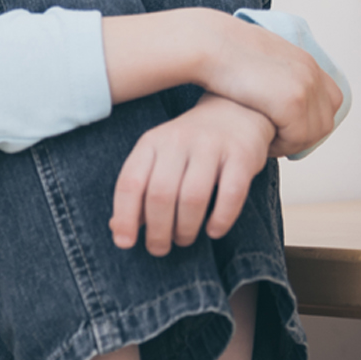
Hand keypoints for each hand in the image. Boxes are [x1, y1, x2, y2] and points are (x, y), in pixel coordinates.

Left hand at [111, 93, 273, 255]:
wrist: (236, 110)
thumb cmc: (189, 147)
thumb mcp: (158, 160)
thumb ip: (139, 191)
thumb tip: (118, 230)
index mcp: (150, 143)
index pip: (130, 182)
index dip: (124, 216)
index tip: (125, 243)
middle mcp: (178, 141)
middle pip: (160, 194)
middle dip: (157, 230)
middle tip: (159, 248)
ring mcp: (211, 146)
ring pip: (192, 197)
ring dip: (186, 228)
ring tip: (184, 239)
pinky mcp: (242, 155)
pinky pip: (231, 194)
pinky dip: (221, 219)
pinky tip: (213, 231)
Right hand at [196, 14, 342, 157]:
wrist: (208, 43)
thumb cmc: (219, 53)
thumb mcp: (255, 59)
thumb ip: (271, 74)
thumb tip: (267, 89)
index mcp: (304, 61)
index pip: (330, 100)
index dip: (310, 121)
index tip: (285, 130)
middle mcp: (311, 72)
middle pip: (325, 120)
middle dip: (302, 137)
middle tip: (275, 142)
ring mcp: (305, 86)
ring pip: (314, 133)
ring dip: (291, 144)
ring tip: (266, 142)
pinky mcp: (292, 101)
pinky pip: (297, 138)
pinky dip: (281, 145)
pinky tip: (260, 141)